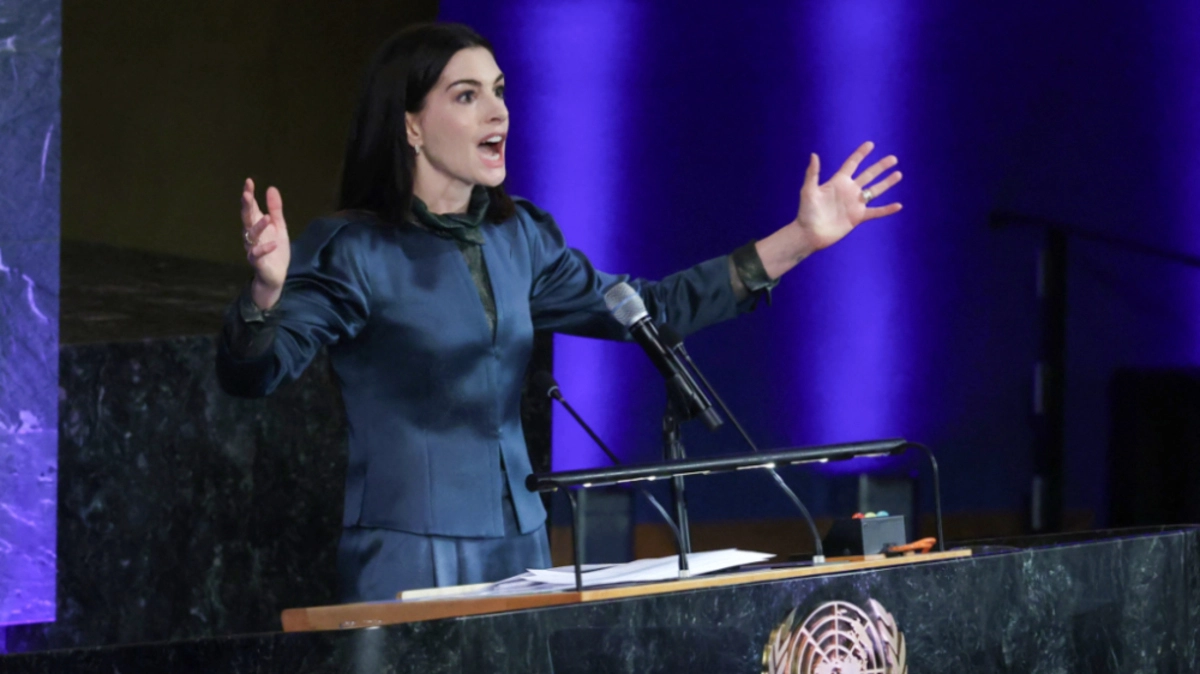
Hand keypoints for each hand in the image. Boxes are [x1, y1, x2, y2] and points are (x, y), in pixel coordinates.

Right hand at [240, 178, 289, 309]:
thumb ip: (275, 209)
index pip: (251, 207)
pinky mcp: (257, 261)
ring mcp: (252, 247)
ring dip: (259, 226)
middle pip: (247, 218)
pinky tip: (273, 243)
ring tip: (267, 217)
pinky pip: (258, 254)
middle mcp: (251, 235)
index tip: (249, 181)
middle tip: (247, 195)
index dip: (249, 194)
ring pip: (252, 235)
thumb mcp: (279, 227)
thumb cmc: (275, 250)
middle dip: (246, 206)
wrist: (275, 275)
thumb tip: (271, 188)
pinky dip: (265, 248)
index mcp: (256, 225)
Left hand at [793, 141, 901, 253]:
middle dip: (880, 167)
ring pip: (875, 190)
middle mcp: (849, 190)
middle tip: (893, 158)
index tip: (871, 144)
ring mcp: (854, 204)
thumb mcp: (808, 190)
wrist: (810, 234)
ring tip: (898, 174)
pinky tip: (898, 206)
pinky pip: (875, 212)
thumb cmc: (806, 212)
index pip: (852, 164)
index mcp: (838, 182)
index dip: (861, 154)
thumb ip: (812, 173)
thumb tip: (814, 154)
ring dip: (887, 183)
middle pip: (868, 175)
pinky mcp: (858, 217)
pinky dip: (887, 210)